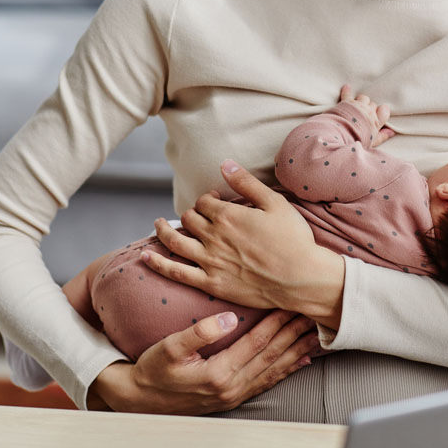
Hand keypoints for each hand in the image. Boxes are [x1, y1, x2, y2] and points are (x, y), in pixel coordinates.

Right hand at [88, 309, 320, 414]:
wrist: (141, 400)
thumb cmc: (153, 370)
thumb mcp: (169, 348)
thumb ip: (199, 333)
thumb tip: (227, 319)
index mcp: (219, 373)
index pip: (257, 343)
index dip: (277, 322)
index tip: (293, 304)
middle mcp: (232, 387)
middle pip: (272, 356)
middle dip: (295, 334)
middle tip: (315, 315)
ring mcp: (235, 395)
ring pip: (274, 370)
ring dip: (297, 352)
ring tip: (317, 336)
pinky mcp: (233, 397)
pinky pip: (267, 383)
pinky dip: (286, 371)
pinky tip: (300, 362)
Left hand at [142, 160, 345, 325]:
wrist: (302, 278)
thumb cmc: (294, 239)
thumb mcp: (275, 203)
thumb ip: (246, 183)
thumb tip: (224, 164)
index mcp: (228, 215)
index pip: (205, 202)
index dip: (209, 199)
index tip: (217, 202)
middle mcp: (214, 236)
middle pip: (190, 219)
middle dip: (192, 213)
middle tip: (198, 216)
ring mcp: (210, 261)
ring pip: (175, 242)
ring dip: (163, 230)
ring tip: (157, 224)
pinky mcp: (211, 283)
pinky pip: (176, 272)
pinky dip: (158, 263)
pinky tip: (145, 256)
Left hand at [339, 84, 394, 146]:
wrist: (341, 136)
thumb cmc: (357, 140)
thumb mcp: (373, 142)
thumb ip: (382, 136)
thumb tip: (392, 132)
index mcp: (376, 121)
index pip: (385, 110)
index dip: (382, 111)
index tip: (378, 114)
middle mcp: (368, 111)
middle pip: (373, 104)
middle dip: (370, 108)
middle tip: (364, 115)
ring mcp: (358, 106)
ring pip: (364, 98)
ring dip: (361, 101)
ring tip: (357, 107)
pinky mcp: (346, 103)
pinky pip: (348, 94)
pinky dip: (347, 91)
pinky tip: (347, 87)